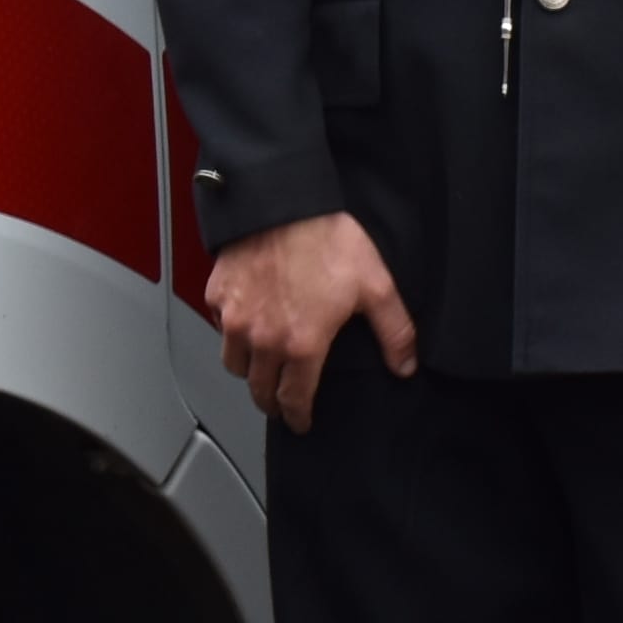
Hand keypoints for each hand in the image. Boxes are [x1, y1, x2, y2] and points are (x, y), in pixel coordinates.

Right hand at [210, 213, 414, 431]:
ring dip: (248, 370)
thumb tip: (404, 364)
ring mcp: (235, 318)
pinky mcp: (218, 295)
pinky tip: (247, 323)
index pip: (293, 399)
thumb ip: (393, 331)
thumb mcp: (375, 285)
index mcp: (301, 344)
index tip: (299, 422)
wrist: (282, 201)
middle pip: (258, 390)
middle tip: (280, 401)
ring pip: (234, 363)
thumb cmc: (325, 238)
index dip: (297, 417)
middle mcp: (263, 339)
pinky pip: (220, 327)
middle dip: (271, 400)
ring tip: (262, 364)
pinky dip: (231, 333)